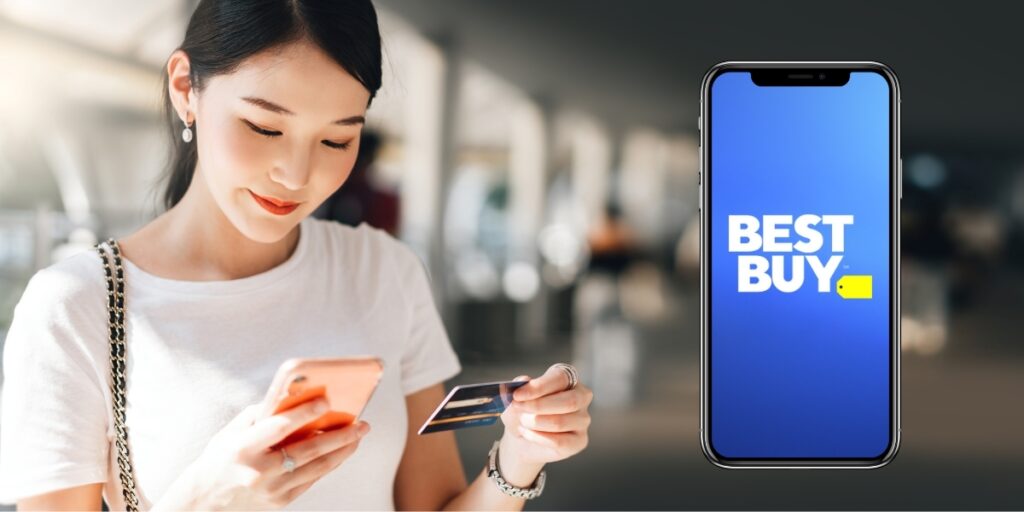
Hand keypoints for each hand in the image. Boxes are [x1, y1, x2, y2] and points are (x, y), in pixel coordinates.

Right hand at [155, 398, 370, 509]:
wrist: (204, 501)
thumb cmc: (221, 457)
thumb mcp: (231, 432)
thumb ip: (262, 415)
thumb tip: (296, 396)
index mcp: (243, 449)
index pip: (279, 428)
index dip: (304, 414)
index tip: (326, 400)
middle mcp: (259, 471)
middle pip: (308, 451)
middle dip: (339, 435)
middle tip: (361, 422)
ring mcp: (272, 489)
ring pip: (317, 468)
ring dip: (342, 450)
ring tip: (359, 434)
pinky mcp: (280, 502)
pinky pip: (312, 479)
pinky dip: (329, 463)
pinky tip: (342, 450)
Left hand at [497, 364, 592, 486]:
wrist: (521, 439)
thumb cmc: (522, 412)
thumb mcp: (515, 398)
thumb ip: (518, 387)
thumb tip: (523, 380)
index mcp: (567, 378)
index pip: (561, 378)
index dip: (539, 386)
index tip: (517, 394)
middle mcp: (581, 397)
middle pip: (569, 401)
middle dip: (538, 406)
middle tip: (518, 408)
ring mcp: (582, 420)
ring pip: (561, 422)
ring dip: (535, 423)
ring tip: (522, 422)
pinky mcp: (580, 440)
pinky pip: (560, 441)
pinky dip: (538, 437)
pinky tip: (527, 433)